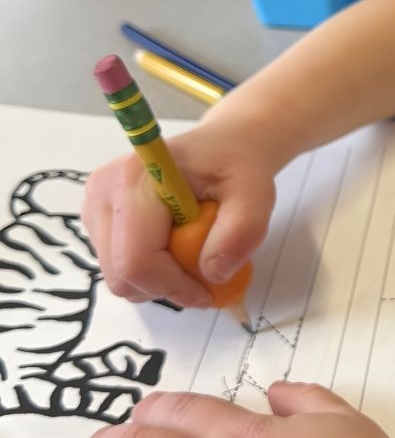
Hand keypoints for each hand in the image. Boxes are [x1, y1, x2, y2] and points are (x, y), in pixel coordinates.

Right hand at [81, 120, 276, 308]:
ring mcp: (95, 206)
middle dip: (167, 285)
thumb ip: (241, 233)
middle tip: (206, 269)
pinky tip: (177, 244)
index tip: (209, 291)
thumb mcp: (255, 194)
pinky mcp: (99, 220)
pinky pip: (121, 267)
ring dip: (161, 278)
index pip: (136, 259)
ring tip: (194, 247)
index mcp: (135, 180)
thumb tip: (213, 275)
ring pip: (119, 276)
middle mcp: (103, 192)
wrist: (225, 145)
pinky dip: (152, 270)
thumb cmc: (237, 166)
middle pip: (121, 275)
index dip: (173, 287)